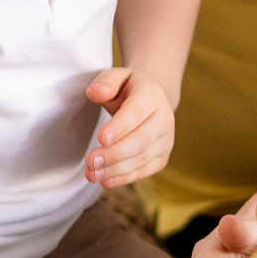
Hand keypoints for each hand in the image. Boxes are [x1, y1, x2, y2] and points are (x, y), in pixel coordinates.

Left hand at [83, 68, 174, 186]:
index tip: (101, 138)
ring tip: (92, 173)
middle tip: (91, 161)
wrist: (153, 100)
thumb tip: (95, 93)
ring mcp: (166, 140)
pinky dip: (124, 178)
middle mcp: (164, 118)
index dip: (120, 126)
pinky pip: (144, 171)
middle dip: (115, 153)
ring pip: (142, 159)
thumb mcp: (116, 77)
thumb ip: (105, 82)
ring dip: (116, 169)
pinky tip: (105, 180)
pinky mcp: (162, 157)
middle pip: (141, 140)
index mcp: (152, 95)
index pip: (137, 112)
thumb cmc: (128, 89)